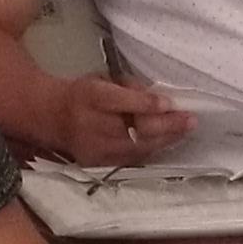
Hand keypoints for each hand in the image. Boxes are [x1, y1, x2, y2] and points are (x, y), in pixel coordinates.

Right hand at [51, 78, 190, 167]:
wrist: (52, 117)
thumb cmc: (83, 94)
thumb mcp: (102, 80)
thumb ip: (129, 88)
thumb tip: (160, 100)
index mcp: (90, 96)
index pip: (120, 102)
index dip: (146, 104)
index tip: (170, 104)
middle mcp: (91, 124)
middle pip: (133, 130)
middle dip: (166, 126)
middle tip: (190, 121)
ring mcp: (94, 148)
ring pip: (136, 148)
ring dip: (165, 140)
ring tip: (185, 131)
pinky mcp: (98, 163)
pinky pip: (131, 158)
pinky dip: (152, 149)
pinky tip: (167, 142)